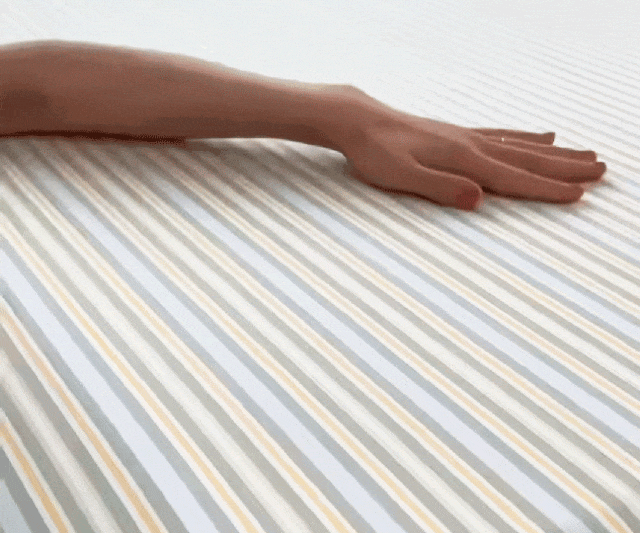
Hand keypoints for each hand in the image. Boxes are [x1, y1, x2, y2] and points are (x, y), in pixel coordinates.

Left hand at [337, 89, 605, 209]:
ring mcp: (466, 136)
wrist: (360, 120)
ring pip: (521, 146)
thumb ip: (440, 188)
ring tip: (583, 154)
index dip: (546, 189)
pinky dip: (526, 137)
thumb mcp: (401, 176)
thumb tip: (479, 200)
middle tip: (602, 170)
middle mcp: (471, 145)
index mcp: (462, 159)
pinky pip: (503, 135)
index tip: (579, 195)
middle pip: (528, 159)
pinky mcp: (458, 134)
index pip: (513, 178)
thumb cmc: (375, 152)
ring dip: (555, 153)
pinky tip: (541, 136)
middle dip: (565, 169)